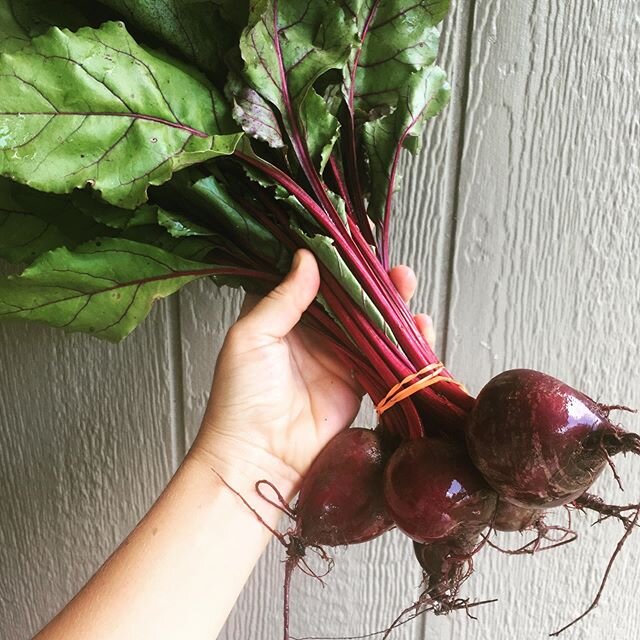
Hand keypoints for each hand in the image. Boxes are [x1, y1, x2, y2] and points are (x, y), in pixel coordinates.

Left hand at [190, 249, 434, 498]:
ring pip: (369, 323)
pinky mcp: (356, 384)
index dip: (331, 258)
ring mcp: (336, 358)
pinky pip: (384, 358)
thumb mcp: (251, 337)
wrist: (258, 458)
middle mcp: (310, 333)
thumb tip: (307, 258)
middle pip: (347, 298)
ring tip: (406, 283)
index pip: (309, 278)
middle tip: (389, 264)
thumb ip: (282, 298)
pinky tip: (418, 325)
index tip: (353, 236)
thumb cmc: (241, 397)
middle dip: (370, 279)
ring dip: (391, 303)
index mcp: (279, 316)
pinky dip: (404, 342)